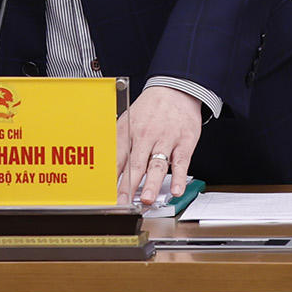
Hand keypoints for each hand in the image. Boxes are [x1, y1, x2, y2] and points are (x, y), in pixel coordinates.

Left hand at [117, 85, 202, 206]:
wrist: (175, 88)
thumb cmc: (150, 109)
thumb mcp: (128, 121)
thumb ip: (119, 145)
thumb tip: (109, 171)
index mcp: (128, 131)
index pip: (117, 159)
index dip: (111, 179)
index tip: (107, 197)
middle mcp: (146, 135)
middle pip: (135, 164)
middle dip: (128, 186)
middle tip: (123, 204)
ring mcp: (166, 139)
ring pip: (157, 164)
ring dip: (151, 183)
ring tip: (147, 199)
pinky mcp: (184, 141)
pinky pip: (181, 162)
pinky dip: (179, 177)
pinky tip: (176, 190)